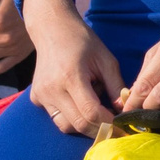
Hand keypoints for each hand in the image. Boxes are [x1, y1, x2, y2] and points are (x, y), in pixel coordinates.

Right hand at [21, 0, 120, 135]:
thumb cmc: (82, 41)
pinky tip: (77, 101)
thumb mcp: (106, 60)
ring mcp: (41, 95)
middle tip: (114, 128)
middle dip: (99, 130)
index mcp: (71, 77)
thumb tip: (123, 111)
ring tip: (94, 109)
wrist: (52, 29)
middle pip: (78, 124)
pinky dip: (70, 117)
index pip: (91, 113)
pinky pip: (56, 117)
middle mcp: (52, 89)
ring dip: (83, 125)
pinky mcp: (36, 98)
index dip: (109, 123)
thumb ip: (116, 86)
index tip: (122, 126)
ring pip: (65, 126)